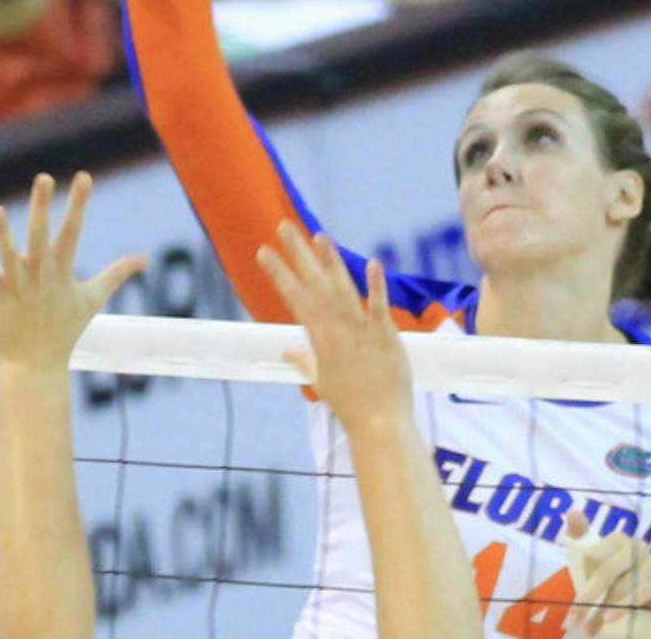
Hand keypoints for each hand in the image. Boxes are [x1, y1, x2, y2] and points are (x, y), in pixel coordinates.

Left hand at [0, 172, 146, 372]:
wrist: (34, 364)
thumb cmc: (64, 329)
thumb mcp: (93, 299)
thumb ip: (117, 274)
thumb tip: (144, 260)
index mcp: (61, 270)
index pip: (72, 230)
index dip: (79, 203)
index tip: (84, 176)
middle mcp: (38, 274)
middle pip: (39, 234)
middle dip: (42, 206)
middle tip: (43, 177)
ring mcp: (14, 286)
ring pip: (6, 254)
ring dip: (1, 233)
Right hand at [255, 221, 411, 427]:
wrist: (379, 423)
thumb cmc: (350, 404)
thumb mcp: (321, 382)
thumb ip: (304, 361)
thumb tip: (287, 351)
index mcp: (319, 339)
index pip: (295, 298)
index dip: (280, 273)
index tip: (264, 251)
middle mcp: (336, 330)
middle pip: (314, 285)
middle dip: (298, 255)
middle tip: (283, 227)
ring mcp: (361, 331)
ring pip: (342, 289)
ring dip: (330, 261)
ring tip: (317, 235)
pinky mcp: (385, 335)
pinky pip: (379, 307)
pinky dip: (375, 285)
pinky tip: (373, 262)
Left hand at [563, 511, 650, 638]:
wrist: (640, 618)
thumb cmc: (611, 590)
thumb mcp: (589, 570)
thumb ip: (579, 538)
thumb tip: (572, 511)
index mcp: (618, 539)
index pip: (595, 552)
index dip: (583, 576)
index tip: (576, 592)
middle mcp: (638, 545)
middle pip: (610, 567)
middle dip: (592, 594)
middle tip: (576, 617)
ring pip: (628, 580)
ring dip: (610, 603)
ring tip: (597, 621)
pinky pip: (646, 589)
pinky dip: (627, 604)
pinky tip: (613, 616)